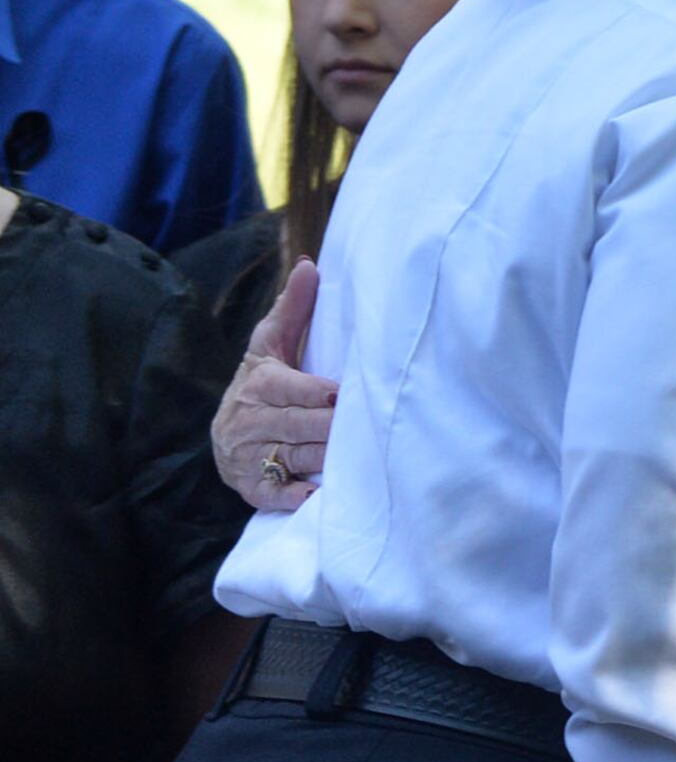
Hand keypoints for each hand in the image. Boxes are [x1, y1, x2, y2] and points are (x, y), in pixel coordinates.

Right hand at [217, 259, 335, 509]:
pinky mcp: (251, 488)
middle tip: (363, 429)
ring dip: (326, 460)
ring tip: (356, 459)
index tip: (341, 393)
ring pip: (295, 458)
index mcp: (257, 384)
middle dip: (331, 428)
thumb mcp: (272, 345)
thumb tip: (310, 264)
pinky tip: (318, 496)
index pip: (289, 389)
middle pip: (299, 425)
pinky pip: (276, 494)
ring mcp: (248, 457)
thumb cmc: (264, 383)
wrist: (227, 434)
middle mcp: (249, 421)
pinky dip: (296, 497)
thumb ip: (293, 309)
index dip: (317, 393)